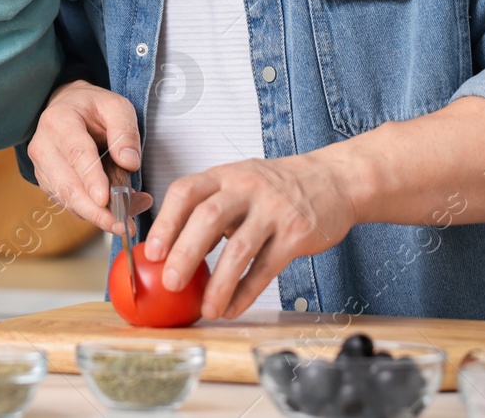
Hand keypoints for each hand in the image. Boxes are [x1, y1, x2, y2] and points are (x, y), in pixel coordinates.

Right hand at [28, 81, 153, 233]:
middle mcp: (43, 146)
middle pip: (67, 185)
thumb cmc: (93, 107)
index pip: (76, 153)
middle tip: (124, 225)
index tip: (105, 200)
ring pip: (67, 199)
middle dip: (96, 211)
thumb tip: (129, 163)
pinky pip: (68, 204)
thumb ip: (125, 131)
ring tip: (128, 216)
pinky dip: (91, 212)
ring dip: (98, 214)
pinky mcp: (47, 183)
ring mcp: (41, 167)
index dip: (91, 179)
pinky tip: (114, 211)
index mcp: (59, 121)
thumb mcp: (116, 106)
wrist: (67, 107)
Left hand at [141, 154, 358, 320]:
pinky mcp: (296, 233)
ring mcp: (273, 210)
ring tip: (206, 308)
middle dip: (185, 253)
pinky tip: (233, 308)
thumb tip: (172, 250)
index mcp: (224, 176)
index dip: (165, 222)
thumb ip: (209, 208)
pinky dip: (247, 292)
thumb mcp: (239, 183)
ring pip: (239, 248)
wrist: (333, 180)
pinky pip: (266, 268)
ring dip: (219, 283)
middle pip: (207, 218)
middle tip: (170, 283)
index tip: (151, 252)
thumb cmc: (277, 186)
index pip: (185, 192)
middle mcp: (246, 188)